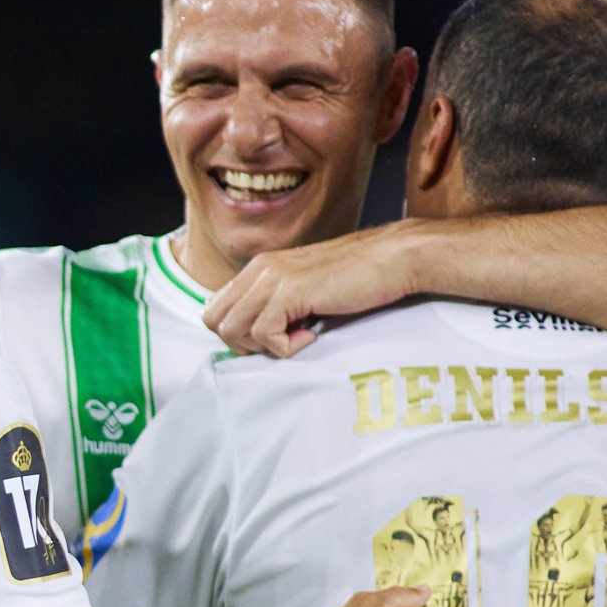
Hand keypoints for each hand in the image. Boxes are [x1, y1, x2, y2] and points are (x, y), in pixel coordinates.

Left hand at [203, 223, 421, 356]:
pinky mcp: (291, 291)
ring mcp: (273, 278)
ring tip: (298, 338)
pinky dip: (286, 346)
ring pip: (232, 329)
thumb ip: (279, 304)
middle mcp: (260, 269)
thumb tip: (259, 337)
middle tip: (280, 343)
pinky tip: (312, 335)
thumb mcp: (307, 290)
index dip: (238, 333)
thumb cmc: (357, 279)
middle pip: (214, 320)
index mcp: (260, 268)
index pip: (217, 308)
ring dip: (263, 345)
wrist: (392, 259)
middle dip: (242, 343)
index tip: (272, 338)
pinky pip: (264, 334)